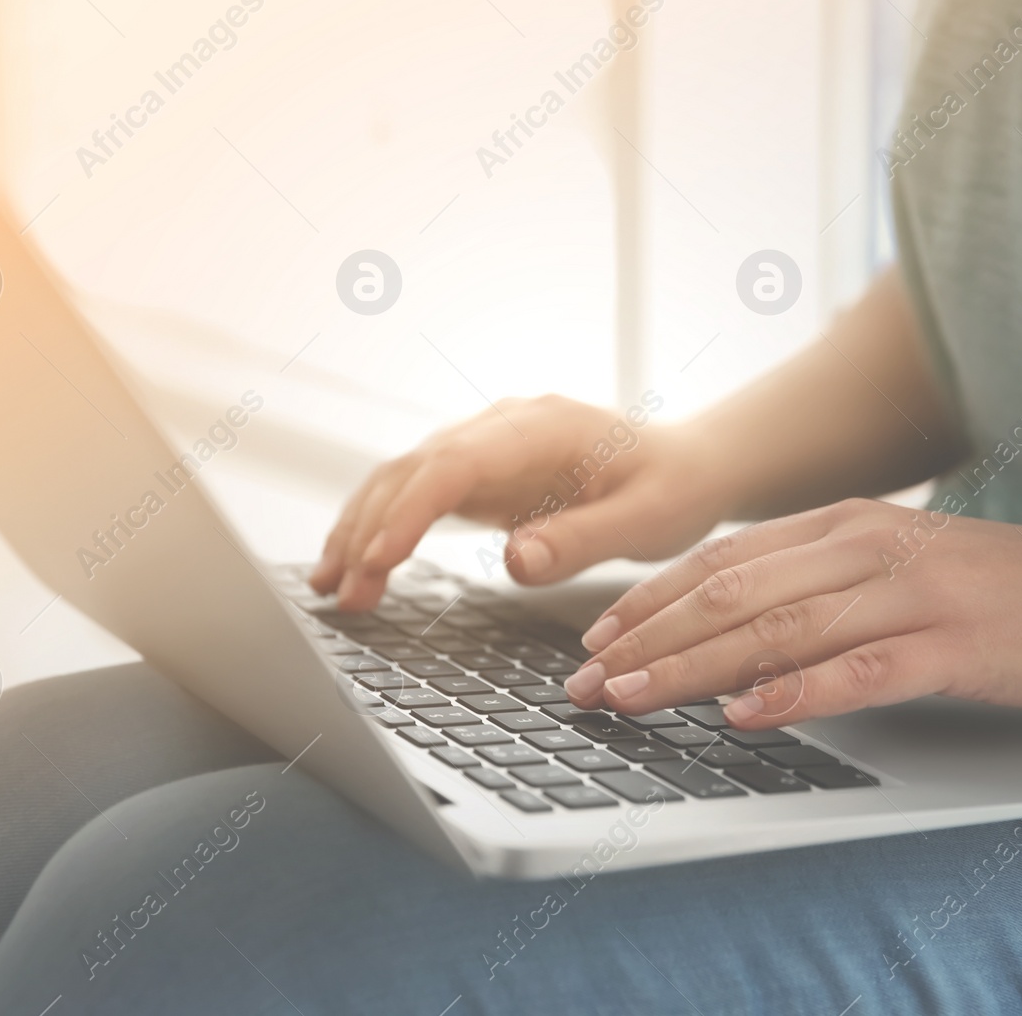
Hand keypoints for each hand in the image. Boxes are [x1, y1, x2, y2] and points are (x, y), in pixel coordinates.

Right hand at [310, 395, 728, 609]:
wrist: (690, 465)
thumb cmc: (675, 487)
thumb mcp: (647, 520)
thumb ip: (583, 539)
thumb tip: (515, 561)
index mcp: (542, 427)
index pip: (455, 462)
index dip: (411, 509)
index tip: (381, 559)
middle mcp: (503, 427)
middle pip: (413, 468)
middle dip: (369, 529)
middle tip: (345, 594)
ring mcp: (487, 448)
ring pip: (403, 478)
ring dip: (362, 530)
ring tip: (331, 589)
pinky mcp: (482, 474)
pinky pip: (418, 496)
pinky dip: (382, 529)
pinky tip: (356, 567)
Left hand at [564, 499, 1021, 726]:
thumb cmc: (998, 589)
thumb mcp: (894, 567)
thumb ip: (816, 586)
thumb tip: (726, 634)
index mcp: (844, 524)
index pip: (720, 562)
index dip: (647, 604)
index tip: (592, 644)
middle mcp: (866, 547)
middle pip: (729, 594)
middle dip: (646, 642)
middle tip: (586, 685)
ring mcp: (911, 591)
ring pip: (777, 629)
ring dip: (691, 668)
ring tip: (631, 699)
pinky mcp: (955, 643)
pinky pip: (858, 670)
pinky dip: (794, 693)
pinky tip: (744, 715)